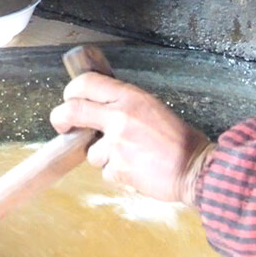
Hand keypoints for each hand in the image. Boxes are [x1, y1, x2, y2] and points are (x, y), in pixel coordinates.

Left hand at [50, 73, 213, 205]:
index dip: (71, 91)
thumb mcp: (153, 108)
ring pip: (91, 151)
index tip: (69, 99)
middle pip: (72, 111)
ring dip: (105, 157)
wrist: (195, 168)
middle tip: (62, 126)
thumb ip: (125, 106)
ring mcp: (117, 145)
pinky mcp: (118, 169)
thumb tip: (99, 110)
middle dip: (60, 119)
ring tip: (132, 157)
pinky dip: (118, 173)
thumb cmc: (180, 140)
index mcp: (131, 97)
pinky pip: (106, 171)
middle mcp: (120, 117)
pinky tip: (138, 170)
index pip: (86, 83)